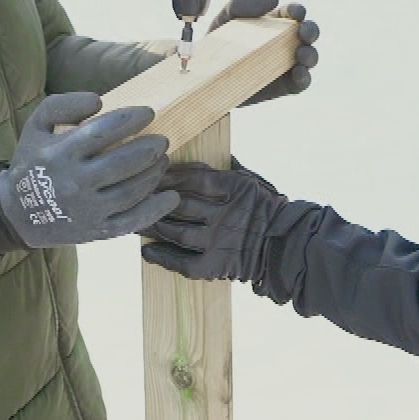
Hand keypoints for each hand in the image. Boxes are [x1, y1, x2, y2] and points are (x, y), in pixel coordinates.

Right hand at [0, 93, 176, 254]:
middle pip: (123, 163)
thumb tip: (98, 100)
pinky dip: (155, 210)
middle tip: (162, 140)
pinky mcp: (97, 231)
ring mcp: (88, 210)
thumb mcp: (36, 127)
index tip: (149, 113)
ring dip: (153, 174)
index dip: (131, 119)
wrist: (18, 213)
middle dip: (150, 149)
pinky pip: (131, 222)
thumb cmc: (34, 162)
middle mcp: (75, 183)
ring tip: (162, 160)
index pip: (103, 131)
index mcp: (61, 154)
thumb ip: (63, 106)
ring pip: (131, 191)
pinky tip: (171, 196)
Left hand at [141, 160, 286, 281]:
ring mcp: (218, 241)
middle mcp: (224, 214)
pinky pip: (183, 263)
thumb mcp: (255, 182)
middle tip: (130, 194)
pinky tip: (147, 252)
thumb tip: (217, 154)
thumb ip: (232, 169)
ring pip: (176, 231)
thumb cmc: (270, 210)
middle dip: (152, 199)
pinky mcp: (216, 265)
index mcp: (235, 188)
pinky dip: (163, 258)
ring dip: (152, 226)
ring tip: (133, 221)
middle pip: (179, 204)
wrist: (287, 246)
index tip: (150, 172)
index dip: (169, 175)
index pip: (194, 177)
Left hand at [211, 0, 318, 104]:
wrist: (210, 73)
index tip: (296, 13)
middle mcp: (287, 41)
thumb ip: (243, 2)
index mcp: (276, 21)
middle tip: (303, 33)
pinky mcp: (286, 85)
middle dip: (311, 31)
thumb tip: (274, 0)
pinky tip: (298, 73)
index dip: (298, 10)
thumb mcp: (225, 17)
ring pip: (310, 57)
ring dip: (310, 54)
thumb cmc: (221, 40)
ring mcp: (289, 63)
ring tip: (300, 54)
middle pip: (309, 32)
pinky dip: (304, 78)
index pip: (293, 12)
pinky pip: (302, 82)